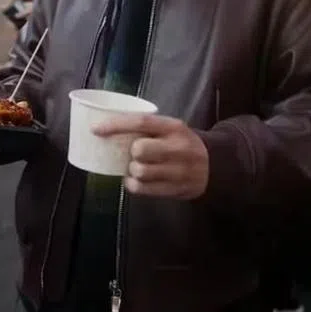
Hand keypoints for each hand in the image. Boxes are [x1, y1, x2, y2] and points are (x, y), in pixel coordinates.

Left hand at [91, 114, 208, 199]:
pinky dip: (133, 185)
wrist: (215, 165)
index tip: (96, 129)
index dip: (116, 125)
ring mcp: (179, 170)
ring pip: (141, 171)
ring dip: (132, 171)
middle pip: (140, 149)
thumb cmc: (180, 143)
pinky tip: (135, 181)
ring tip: (136, 168)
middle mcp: (179, 147)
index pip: (141, 122)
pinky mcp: (177, 189)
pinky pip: (144, 189)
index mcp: (174, 127)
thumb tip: (104, 129)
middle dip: (130, 153)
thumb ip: (146, 128)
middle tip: (132, 154)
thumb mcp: (169, 129)